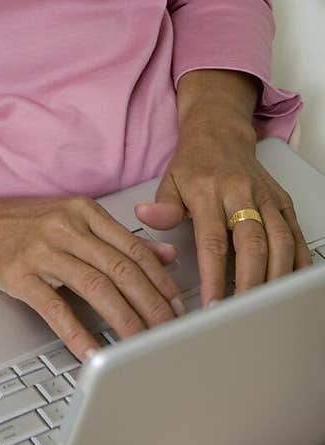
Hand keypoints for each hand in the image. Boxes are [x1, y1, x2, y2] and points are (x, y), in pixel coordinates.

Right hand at [0, 193, 186, 362]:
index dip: (161, 281)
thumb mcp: (73, 219)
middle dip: (152, 305)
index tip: (178, 307)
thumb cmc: (21, 225)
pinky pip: (56, 309)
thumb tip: (166, 255)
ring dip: (125, 321)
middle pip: (121, 269)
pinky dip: (78, 333)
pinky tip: (92, 352)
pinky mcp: (19, 274)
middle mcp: (65, 226)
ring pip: (96, 288)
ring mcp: (41, 250)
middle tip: (170, 333)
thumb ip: (118, 238)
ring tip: (141, 345)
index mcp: (83, 211)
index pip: (134, 249)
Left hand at [134, 122, 312, 306]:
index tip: (212, 304)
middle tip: (242, 312)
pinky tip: (292, 282)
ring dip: (276, 277)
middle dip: (250, 283)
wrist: (220, 132)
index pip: (212, 241)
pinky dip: (298, 260)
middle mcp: (241, 194)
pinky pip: (296, 233)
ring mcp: (265, 198)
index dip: (214, 276)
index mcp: (209, 191)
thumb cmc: (195, 162)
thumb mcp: (170, 179)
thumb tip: (146, 216)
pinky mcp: (283, 201)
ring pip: (280, 241)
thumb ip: (163, 205)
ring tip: (267, 305)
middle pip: (252, 244)